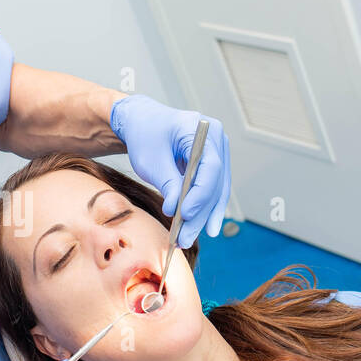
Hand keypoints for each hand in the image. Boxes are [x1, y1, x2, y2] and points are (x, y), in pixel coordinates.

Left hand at [109, 94, 230, 244]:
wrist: (142, 121)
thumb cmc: (145, 134)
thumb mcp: (152, 160)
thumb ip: (167, 183)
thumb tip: (176, 210)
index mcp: (202, 130)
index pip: (210, 166)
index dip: (200, 193)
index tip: (184, 214)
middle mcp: (217, 140)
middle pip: (215, 183)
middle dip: (200, 214)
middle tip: (184, 237)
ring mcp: (218, 152)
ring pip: (215, 191)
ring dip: (202, 217)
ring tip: (187, 239)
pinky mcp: (212, 165)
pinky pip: (211, 190)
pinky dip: (202, 209)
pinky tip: (197, 228)